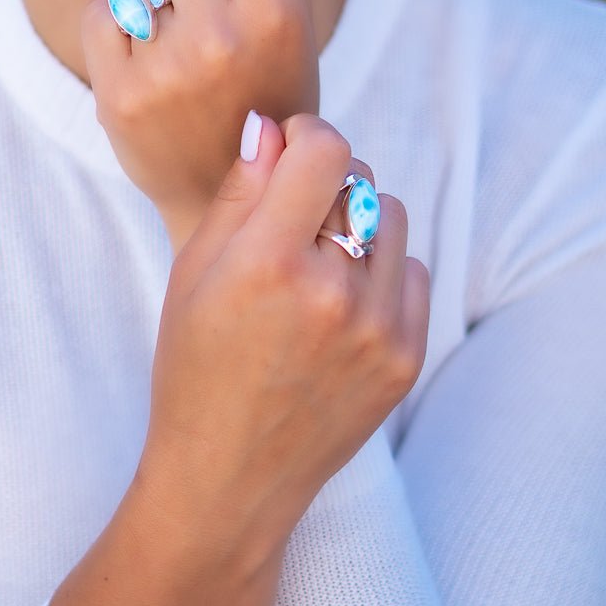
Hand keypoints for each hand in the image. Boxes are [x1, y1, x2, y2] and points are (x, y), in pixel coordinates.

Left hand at [81, 0, 319, 247]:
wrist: (225, 195)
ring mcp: (164, 70)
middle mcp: (221, 40)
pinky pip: (99, 9)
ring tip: (177, 38)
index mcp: (278, 14)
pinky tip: (147, 64)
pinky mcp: (117, 95)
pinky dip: (117, 27)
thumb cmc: (265, 95)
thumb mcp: (291, 22)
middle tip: (203, 0)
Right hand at [134, 112, 430, 569]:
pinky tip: (342, 306)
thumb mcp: (191, 277)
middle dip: (327, 182)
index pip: (325, 148)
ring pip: (394, 219)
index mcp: (268, 266)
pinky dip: (384, 273)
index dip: (306, 135)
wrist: (229, 477)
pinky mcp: (406, 359)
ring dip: (359, 224)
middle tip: (293, 221)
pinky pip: (415, 272)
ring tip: (317, 267)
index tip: (289, 153)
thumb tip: (270, 128)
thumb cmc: (193, 373)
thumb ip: (236, 195)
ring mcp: (379, 331)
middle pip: (362, 178)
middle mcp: (334, 294)